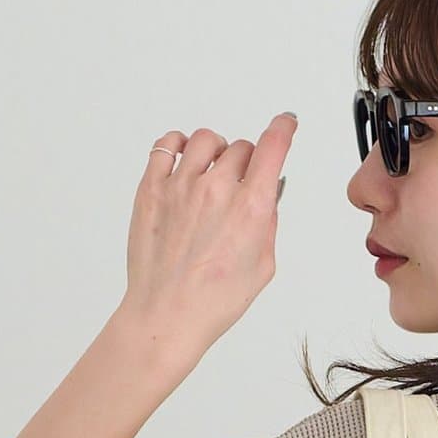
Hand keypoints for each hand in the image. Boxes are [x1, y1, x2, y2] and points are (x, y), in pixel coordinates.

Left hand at [119, 115, 297, 361]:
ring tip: (214, 167)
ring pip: (206, 140)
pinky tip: (183, 157)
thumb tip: (266, 198)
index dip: (283, 129)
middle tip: (242, 181)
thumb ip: (266, 224)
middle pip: (240, 147)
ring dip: (216, 149)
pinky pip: (165, 145)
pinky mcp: (152, 188)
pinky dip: (178, 145)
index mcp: (250, 208)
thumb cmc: (212, 301)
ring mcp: (181, 185)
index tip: (285, 122)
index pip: (272, 147)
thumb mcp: (261, 267)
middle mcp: (217, 189)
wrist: (167, 315)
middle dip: (247, 160)